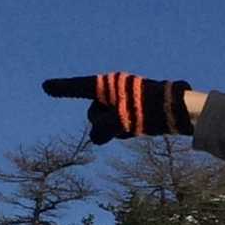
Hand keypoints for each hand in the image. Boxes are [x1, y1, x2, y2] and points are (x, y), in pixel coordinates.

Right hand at [41, 72, 193, 144]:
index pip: (79, 87)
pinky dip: (125, 130)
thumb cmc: (148, 110)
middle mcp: (113, 91)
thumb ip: (102, 129)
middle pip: (94, 113)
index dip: (63, 88)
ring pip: (108, 122)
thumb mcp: (119, 121)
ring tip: (136, 126)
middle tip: (122, 124)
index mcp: (108, 85)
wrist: (178, 111)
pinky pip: (121, 125)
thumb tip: (96, 139)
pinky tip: (139, 129)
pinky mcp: (134, 111)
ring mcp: (123, 102)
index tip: (46, 87)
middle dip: (102, 123)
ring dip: (116, 129)